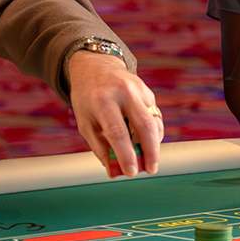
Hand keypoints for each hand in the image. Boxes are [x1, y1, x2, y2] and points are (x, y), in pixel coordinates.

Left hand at [67, 51, 162, 177]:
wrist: (95, 67)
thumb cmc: (88, 100)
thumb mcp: (85, 122)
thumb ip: (100, 147)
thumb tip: (115, 171)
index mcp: (102, 101)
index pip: (118, 132)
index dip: (126, 154)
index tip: (131, 172)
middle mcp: (123, 92)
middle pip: (144, 126)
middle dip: (151, 152)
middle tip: (151, 169)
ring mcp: (138, 90)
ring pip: (153, 122)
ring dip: (153, 144)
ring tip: (148, 159)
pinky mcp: (147, 91)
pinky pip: (154, 117)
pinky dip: (152, 133)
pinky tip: (145, 141)